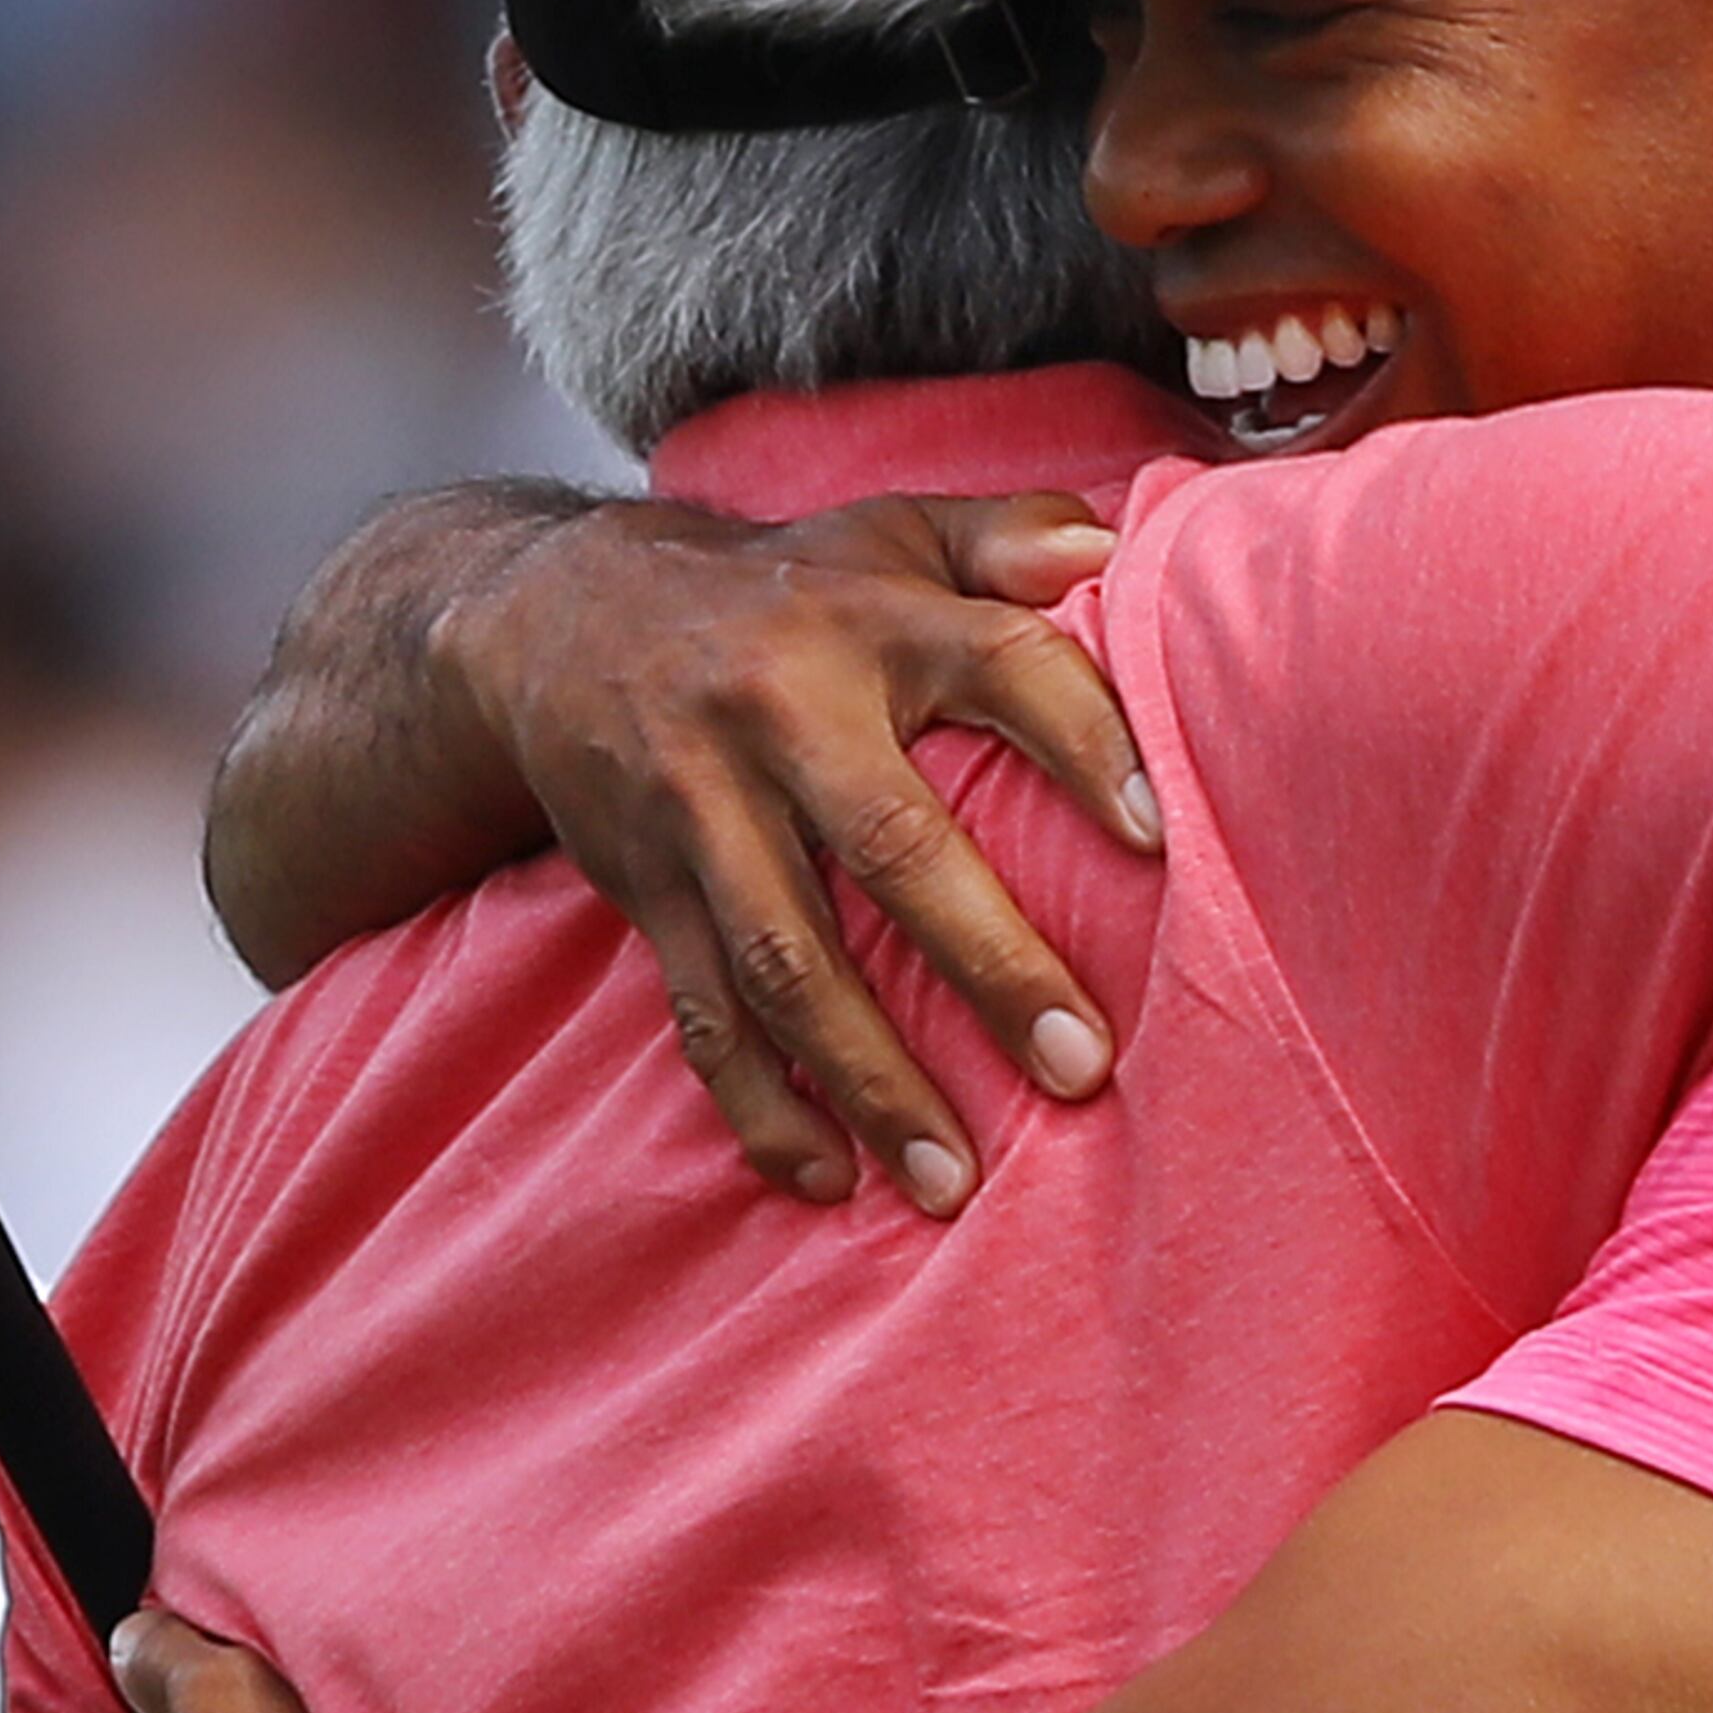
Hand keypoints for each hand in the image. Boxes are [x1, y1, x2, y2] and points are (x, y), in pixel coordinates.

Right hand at [437, 488, 1149, 1208]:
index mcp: (868, 621)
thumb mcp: (886, 530)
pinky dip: (759, 1109)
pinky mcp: (644, 890)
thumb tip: (1114, 553)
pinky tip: (828, 1182)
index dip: (1082, 743)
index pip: (997, 667)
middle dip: (989, 968)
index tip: (1159, 840)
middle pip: (892, 848)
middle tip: (1080, 1070)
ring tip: (954, 1180)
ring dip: (871, 1080)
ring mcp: (701, 811)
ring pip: (788, 964)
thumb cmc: (783, 591)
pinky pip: (702, 1016)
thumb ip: (1006, 534)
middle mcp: (780, 714)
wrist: (553, 616)